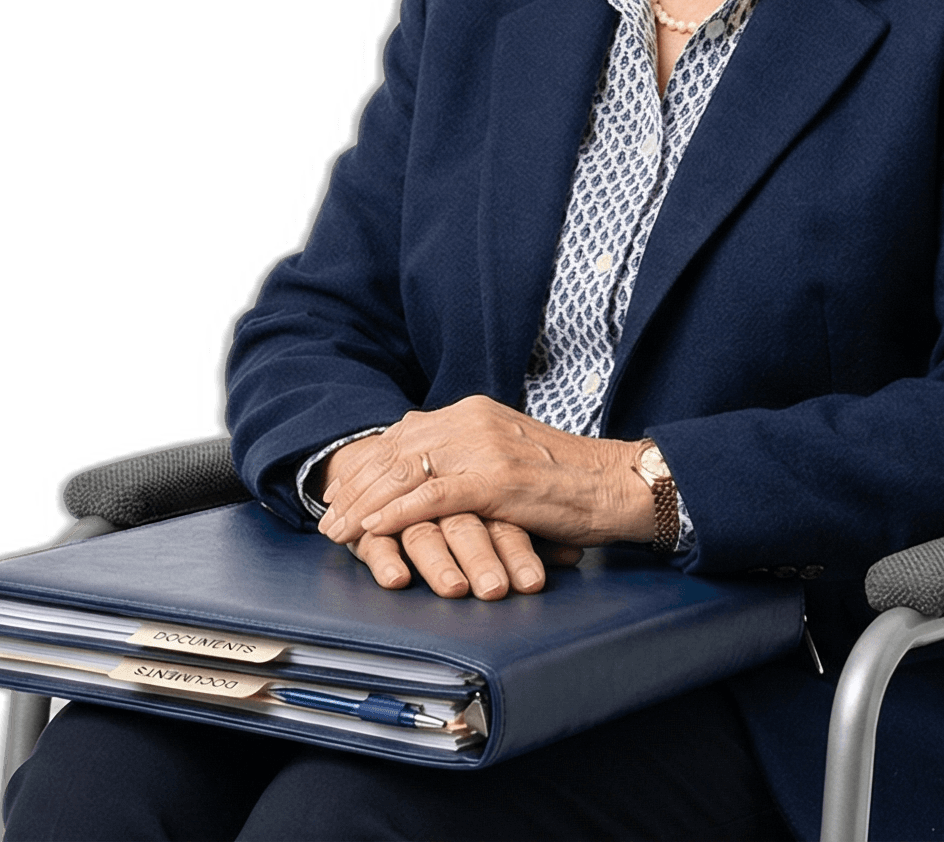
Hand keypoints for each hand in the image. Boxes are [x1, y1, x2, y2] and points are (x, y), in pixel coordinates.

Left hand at [322, 429, 580, 597]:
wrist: (617, 483)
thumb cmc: (566, 480)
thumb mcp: (508, 454)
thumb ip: (468, 455)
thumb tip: (427, 473)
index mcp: (471, 412)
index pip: (400, 434)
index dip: (364, 465)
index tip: (339, 492)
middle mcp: (471, 421)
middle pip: (393, 451)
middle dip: (354, 487)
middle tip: (326, 516)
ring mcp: (483, 448)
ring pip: (404, 472)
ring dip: (364, 504)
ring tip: (338, 530)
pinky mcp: (496, 479)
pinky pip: (433, 495)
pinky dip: (397, 513)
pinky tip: (374, 529)